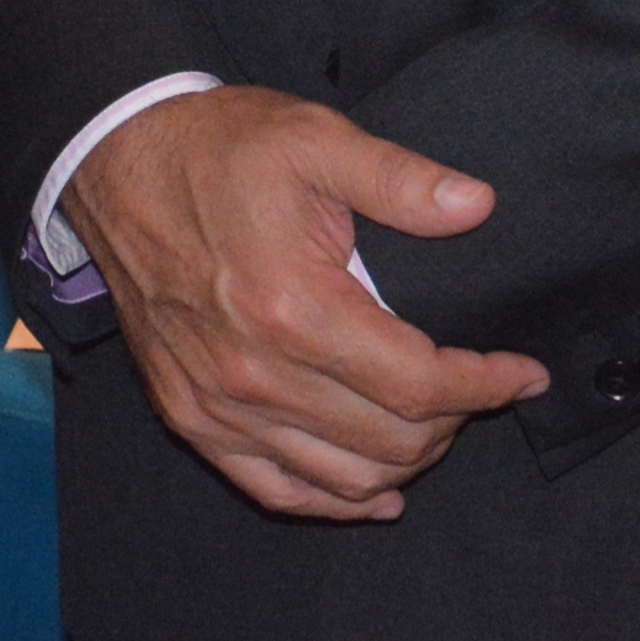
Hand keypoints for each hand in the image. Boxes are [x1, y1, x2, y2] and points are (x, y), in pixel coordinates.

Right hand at [66, 86, 548, 520]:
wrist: (118, 166)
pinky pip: (276, 490)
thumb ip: (400, 180)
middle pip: (390, 440)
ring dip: (406, 461)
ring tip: (437, 423)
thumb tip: (478, 205)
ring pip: (343, 478)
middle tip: (479, 385)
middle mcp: (256, 375)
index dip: (484, 385)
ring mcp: (219, 407)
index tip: (521, 372)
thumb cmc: (218, 150)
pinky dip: (335, 501)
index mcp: (294, 309)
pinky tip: (375, 491)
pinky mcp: (191, 419)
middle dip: (454, 420)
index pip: (417, 384)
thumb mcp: (315, 139)